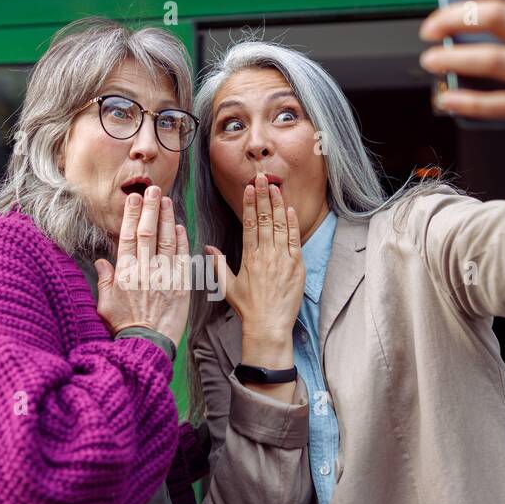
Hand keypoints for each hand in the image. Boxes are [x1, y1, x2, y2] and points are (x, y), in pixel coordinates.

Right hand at [95, 185, 190, 345]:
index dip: (133, 215)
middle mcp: (145, 271)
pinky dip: (181, 242)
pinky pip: (181, 259)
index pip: (129, 237)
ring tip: (167, 200)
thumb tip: (102, 260)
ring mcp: (164, 278)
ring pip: (166, 241)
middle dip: (151, 209)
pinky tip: (180, 227)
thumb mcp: (104, 304)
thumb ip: (104, 280)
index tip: (135, 199)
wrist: (146, 345)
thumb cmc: (123, 327)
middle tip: (153, 189)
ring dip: (167, 218)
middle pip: (148, 233)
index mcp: (125, 274)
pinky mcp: (180, 287)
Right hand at [205, 174, 304, 353]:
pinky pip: (294, 240)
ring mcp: (282, 259)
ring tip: (276, 187)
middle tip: (263, 177)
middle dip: (264, 196)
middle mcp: (265, 255)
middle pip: (264, 219)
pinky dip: (292, 224)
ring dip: (278, 205)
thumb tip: (208, 247)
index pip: (248, 224)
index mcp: (248, 257)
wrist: (268, 325)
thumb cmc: (248, 308)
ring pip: (279, 225)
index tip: (249, 188)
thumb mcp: (227, 286)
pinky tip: (290, 210)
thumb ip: (218, 264)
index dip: (249, 204)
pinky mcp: (296, 266)